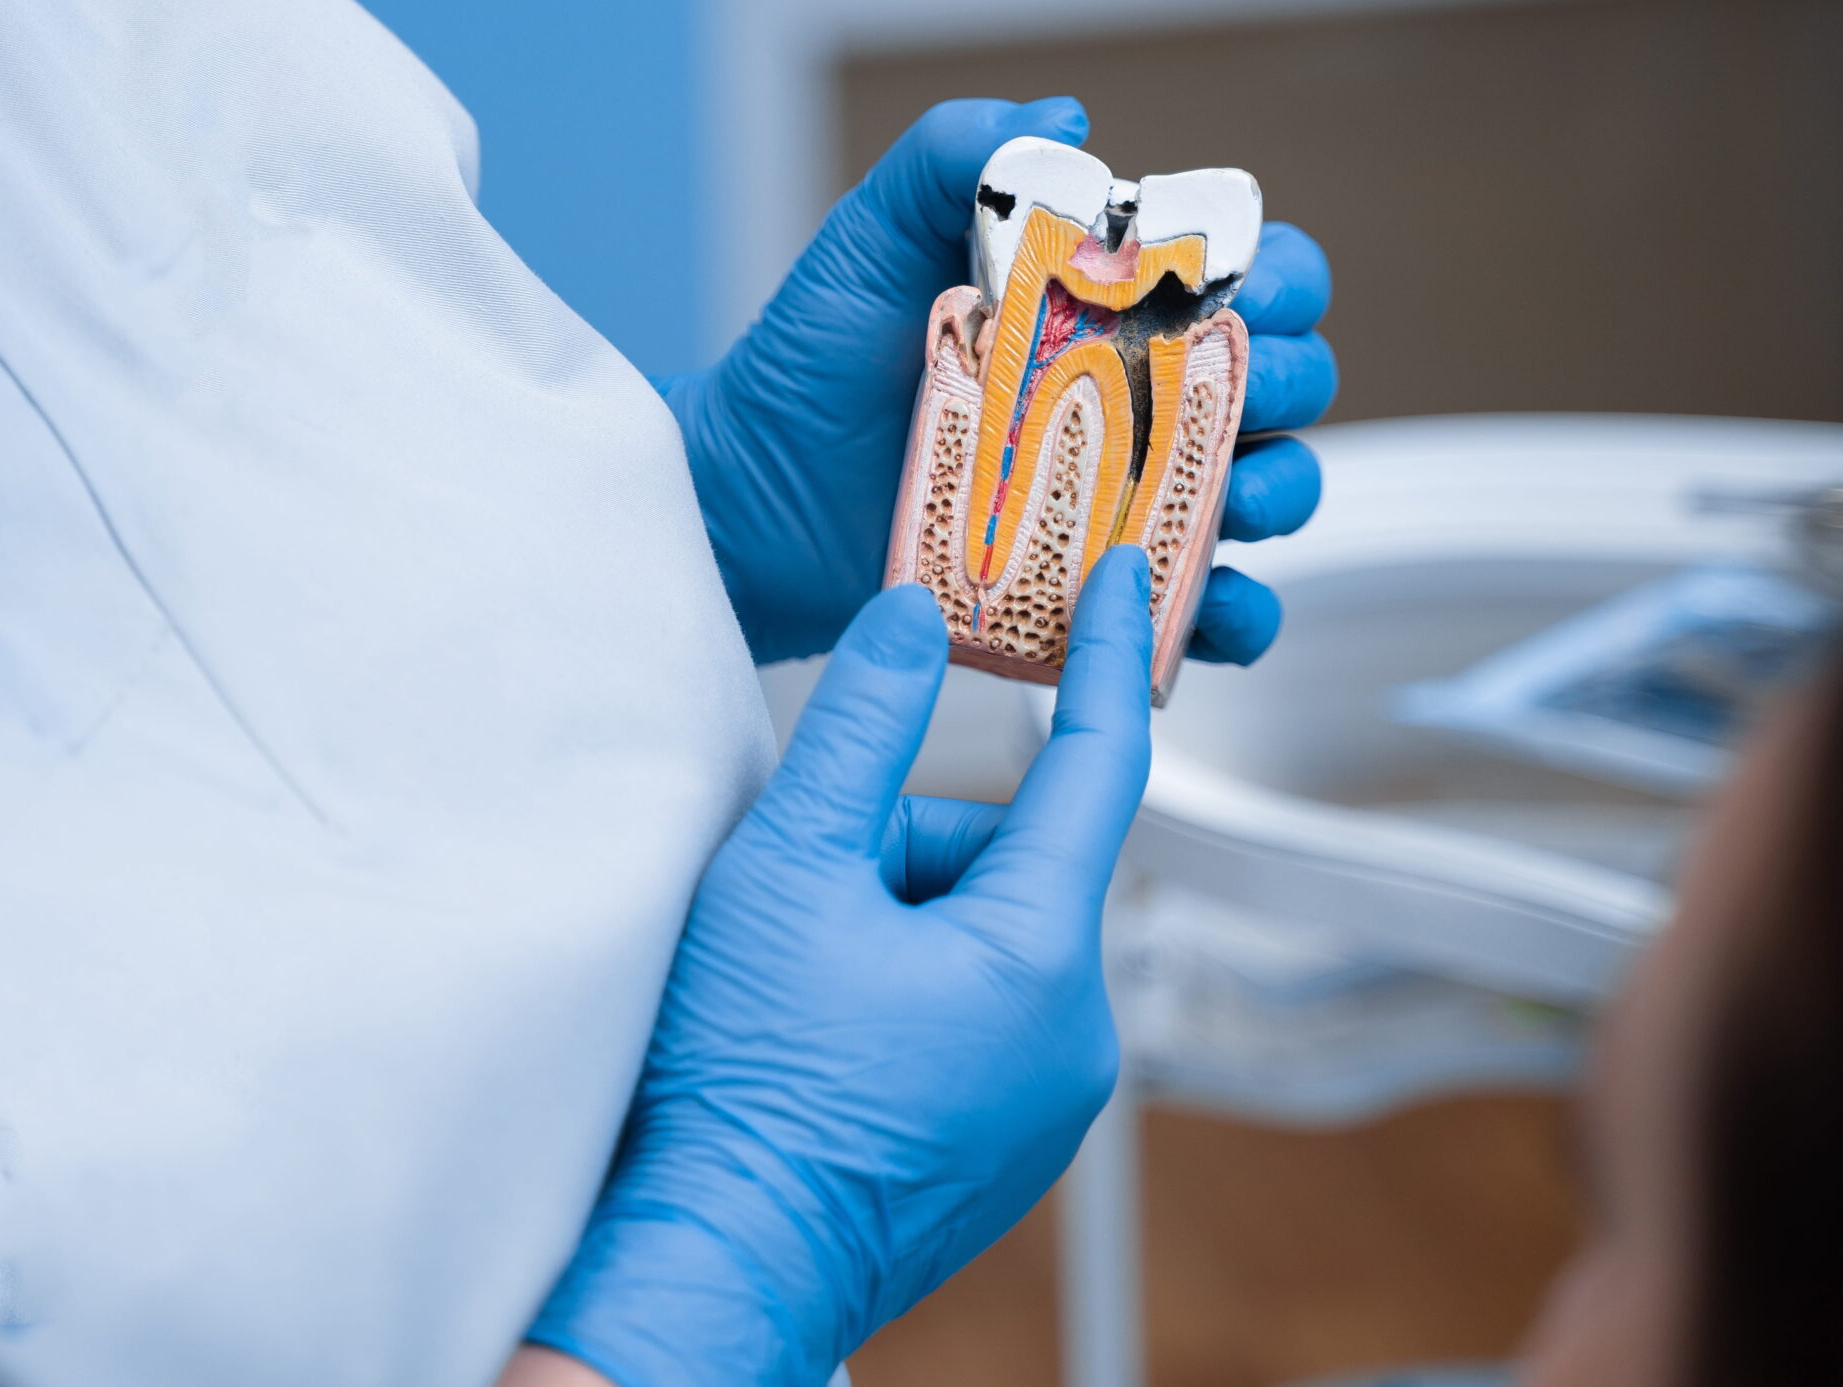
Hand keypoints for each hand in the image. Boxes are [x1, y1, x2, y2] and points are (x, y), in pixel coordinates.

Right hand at [528, 549, 1158, 1386]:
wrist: (717, 1263)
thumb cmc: (744, 1081)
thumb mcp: (789, 866)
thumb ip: (861, 724)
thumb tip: (916, 614)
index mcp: (1041, 956)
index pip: (1097, 768)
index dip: (1107, 660)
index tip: (1126, 578)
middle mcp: (1075, 1034)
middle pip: (1001, 864)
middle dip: (900, 852)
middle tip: (804, 905)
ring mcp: (1046, 1103)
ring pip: (980, 940)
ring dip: (892, 927)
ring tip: (799, 992)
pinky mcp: (1005, 1146)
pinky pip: (973, 1016)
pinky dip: (903, 997)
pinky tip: (822, 1042)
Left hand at [664, 98, 1335, 663]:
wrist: (747, 496)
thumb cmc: (812, 362)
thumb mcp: (873, 237)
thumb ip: (954, 155)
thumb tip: (1064, 116)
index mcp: (1108, 304)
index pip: (1241, 276)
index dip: (1276, 277)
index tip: (1247, 289)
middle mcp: (1137, 398)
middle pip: (1282, 380)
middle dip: (1292, 378)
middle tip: (1243, 385)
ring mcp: (1126, 498)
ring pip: (1269, 493)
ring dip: (1280, 491)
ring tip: (1227, 495)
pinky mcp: (1098, 592)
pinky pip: (1203, 615)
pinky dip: (1231, 616)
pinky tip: (1193, 600)